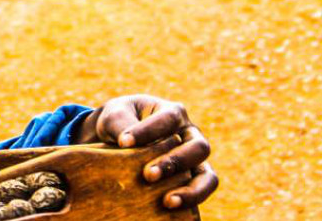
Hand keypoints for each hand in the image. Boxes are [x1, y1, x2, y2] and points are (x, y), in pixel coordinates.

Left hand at [74, 94, 218, 209]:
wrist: (118, 138)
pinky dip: (190, 202)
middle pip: (198, 148)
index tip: (124, 142)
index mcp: (173, 113)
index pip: (169, 120)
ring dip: (191, 190)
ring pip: (207, 176)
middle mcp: (190, 136)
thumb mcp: (114, 116)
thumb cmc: (119, 122)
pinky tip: (170, 208)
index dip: (148, 131)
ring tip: (167, 201)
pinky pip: (201, 193)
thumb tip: (127, 145)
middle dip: (174, 163)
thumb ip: (120, 125)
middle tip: (148, 175)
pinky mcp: (191, 181)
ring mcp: (194, 160)